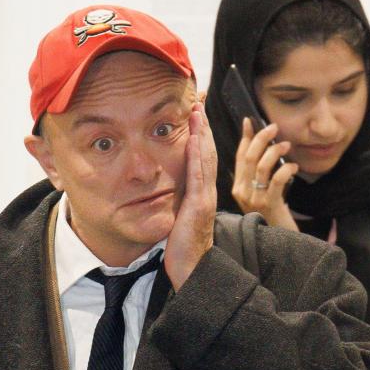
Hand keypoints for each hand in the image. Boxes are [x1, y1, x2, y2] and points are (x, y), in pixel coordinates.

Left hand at [165, 101, 216, 290]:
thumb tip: (163, 187)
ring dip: (201, 133)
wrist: (192, 270)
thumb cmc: (182, 247)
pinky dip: (196, 156)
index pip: (201, 155)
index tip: (194, 111)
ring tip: (197, 110)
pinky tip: (193, 139)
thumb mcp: (178, 217)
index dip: (199, 132)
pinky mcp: (198, 207)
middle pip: (206, 150)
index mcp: (201, 192)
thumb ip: (175, 200)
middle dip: (202, 124)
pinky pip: (198, 176)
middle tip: (199, 99)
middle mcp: (206, 191)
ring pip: (204, 158)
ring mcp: (204, 197)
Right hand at [231, 118, 299, 230]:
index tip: (250, 121)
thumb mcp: (261, 191)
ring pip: (261, 166)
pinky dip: (287, 169)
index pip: (239, 156)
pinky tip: (294, 167)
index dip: (245, 137)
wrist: (277, 241)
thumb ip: (258, 173)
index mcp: (238, 187)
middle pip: (249, 157)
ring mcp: (253, 199)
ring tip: (287, 145)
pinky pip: (277, 180)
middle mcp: (242, 192)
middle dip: (261, 138)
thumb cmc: (272, 214)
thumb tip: (263, 145)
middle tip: (274, 127)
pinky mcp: (268, 204)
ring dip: (275, 151)